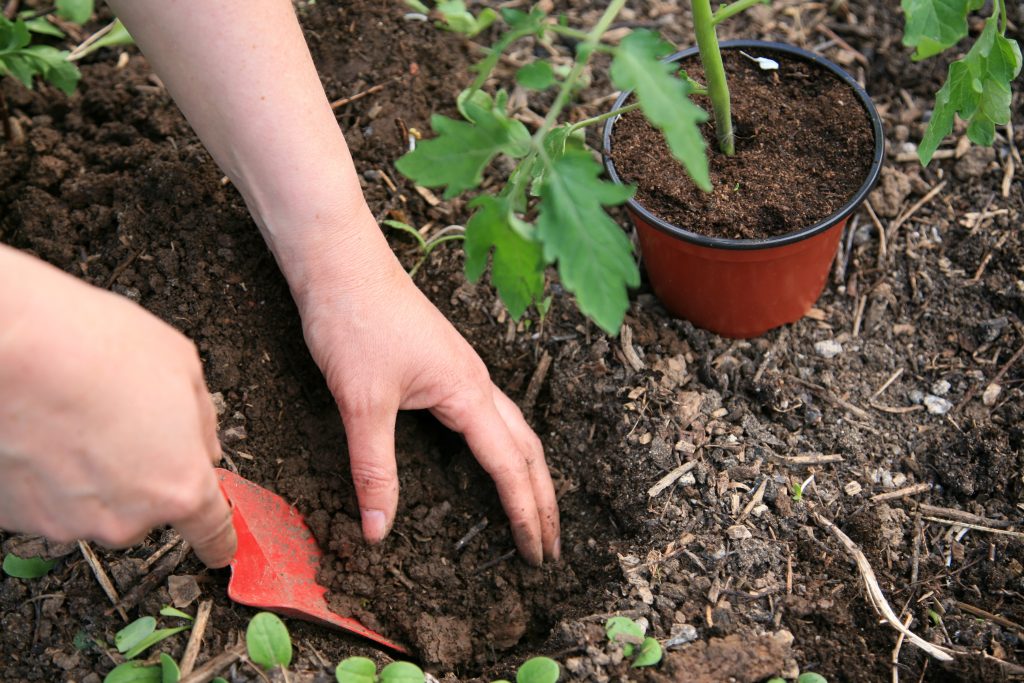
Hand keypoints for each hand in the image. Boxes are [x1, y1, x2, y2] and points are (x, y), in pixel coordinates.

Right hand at [0, 246, 235, 566]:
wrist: (6, 347)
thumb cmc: (89, 348)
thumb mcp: (181, 367)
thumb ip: (202, 422)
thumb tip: (202, 446)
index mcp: (178, 485)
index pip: (211, 531)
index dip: (219, 540)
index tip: (221, 549)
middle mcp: (126, 517)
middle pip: (149, 507)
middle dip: (144, 472)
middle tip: (123, 422)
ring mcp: (68, 522)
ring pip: (97, 505)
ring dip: (93, 473)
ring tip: (77, 418)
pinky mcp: (20, 518)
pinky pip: (50, 501)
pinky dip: (51, 476)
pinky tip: (46, 432)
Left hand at [281, 215, 559, 565]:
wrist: (340, 264)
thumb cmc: (355, 321)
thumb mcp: (362, 402)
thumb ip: (374, 469)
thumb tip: (379, 529)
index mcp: (467, 393)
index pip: (510, 467)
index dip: (525, 514)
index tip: (537, 554)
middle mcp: (476, 382)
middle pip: (527, 449)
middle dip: (543, 499)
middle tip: (550, 545)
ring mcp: (463, 371)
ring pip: (513, 429)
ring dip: (527, 472)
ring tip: (533, 508)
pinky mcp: (445, 365)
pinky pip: (489, 414)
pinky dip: (502, 447)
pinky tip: (487, 455)